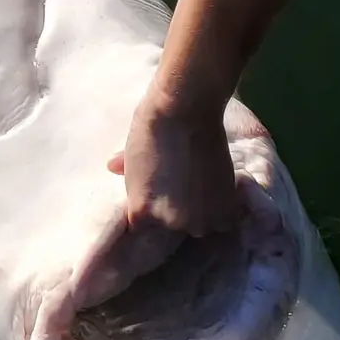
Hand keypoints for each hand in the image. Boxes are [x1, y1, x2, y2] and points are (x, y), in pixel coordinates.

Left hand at [107, 94, 243, 239]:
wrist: (185, 112)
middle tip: (182, 190)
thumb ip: (127, 172)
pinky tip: (219, 190)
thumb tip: (114, 167)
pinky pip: (225, 219)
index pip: (144, 227)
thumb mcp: (131, 154)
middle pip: (173, 228)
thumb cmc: (151, 128)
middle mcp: (170, 222)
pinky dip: (225, 208)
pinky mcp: (225, 206)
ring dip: (203, 213)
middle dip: (177, 213)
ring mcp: (199, 218)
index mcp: (141, 212)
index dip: (152, 212)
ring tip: (202, 191)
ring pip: (202, 226)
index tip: (158, 200)